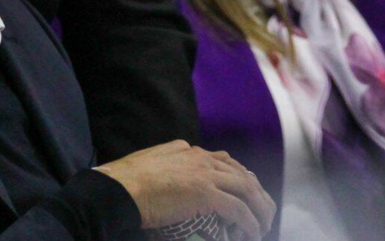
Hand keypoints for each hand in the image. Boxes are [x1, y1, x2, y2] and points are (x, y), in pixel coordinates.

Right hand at [97, 139, 274, 240]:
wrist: (121, 188)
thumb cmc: (128, 179)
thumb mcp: (152, 160)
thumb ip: (169, 158)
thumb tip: (178, 160)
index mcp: (189, 151)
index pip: (225, 161)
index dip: (240, 178)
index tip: (246, 193)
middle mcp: (202, 158)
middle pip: (242, 175)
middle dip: (257, 195)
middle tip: (263, 212)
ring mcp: (206, 175)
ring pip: (247, 190)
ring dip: (260, 209)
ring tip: (263, 226)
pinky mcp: (207, 194)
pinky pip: (239, 210)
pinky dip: (250, 222)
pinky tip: (253, 233)